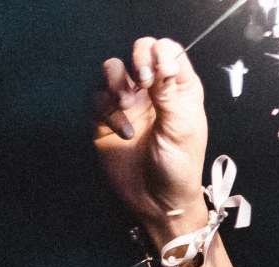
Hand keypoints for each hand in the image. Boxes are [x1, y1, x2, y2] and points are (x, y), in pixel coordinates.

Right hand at [93, 36, 208, 236]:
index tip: (160, 72)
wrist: (158, 203)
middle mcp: (153, 91)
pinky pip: (98, 98)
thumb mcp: (181, 126)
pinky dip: (107, 111)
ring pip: (113, 70)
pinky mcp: (106, 120)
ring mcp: (128, 104)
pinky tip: (124, 132)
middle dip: (138, 60)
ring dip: (117, 82)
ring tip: (127, 105)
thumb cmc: (179, 166)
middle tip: (143, 82)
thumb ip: (169, 90)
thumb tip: (159, 58)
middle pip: (139, 52)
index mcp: (179, 90)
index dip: (161, 53)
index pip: (168, 51)